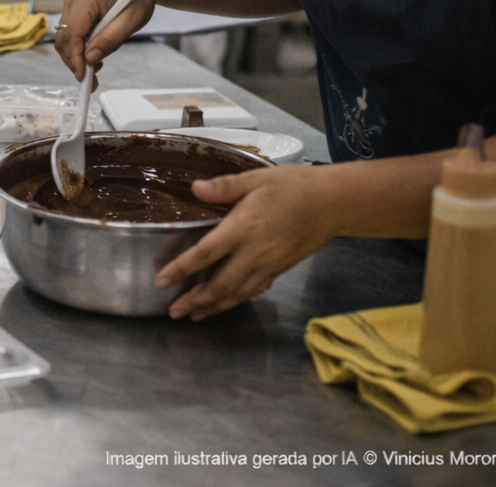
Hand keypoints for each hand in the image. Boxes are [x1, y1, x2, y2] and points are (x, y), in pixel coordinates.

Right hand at [53, 0, 162, 81]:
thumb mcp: (133, 19)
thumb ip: (111, 39)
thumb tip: (91, 59)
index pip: (72, 34)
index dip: (75, 59)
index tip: (83, 78)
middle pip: (64, 38)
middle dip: (74, 61)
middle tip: (91, 80)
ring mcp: (72, 2)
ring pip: (65, 37)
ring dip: (76, 55)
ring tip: (97, 67)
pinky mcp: (75, 7)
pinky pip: (71, 31)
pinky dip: (79, 46)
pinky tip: (95, 53)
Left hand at [155, 165, 340, 319]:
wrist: (333, 203)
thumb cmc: (293, 186)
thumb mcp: (256, 179)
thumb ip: (224, 186)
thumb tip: (195, 188)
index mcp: (244, 227)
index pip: (207, 253)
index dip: (182, 269)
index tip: (162, 280)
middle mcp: (255, 252)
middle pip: (220, 283)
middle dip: (195, 300)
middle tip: (172, 311)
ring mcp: (269, 264)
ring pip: (237, 293)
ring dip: (213, 306)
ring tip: (192, 315)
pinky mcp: (279, 269)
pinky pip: (252, 290)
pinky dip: (234, 301)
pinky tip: (223, 305)